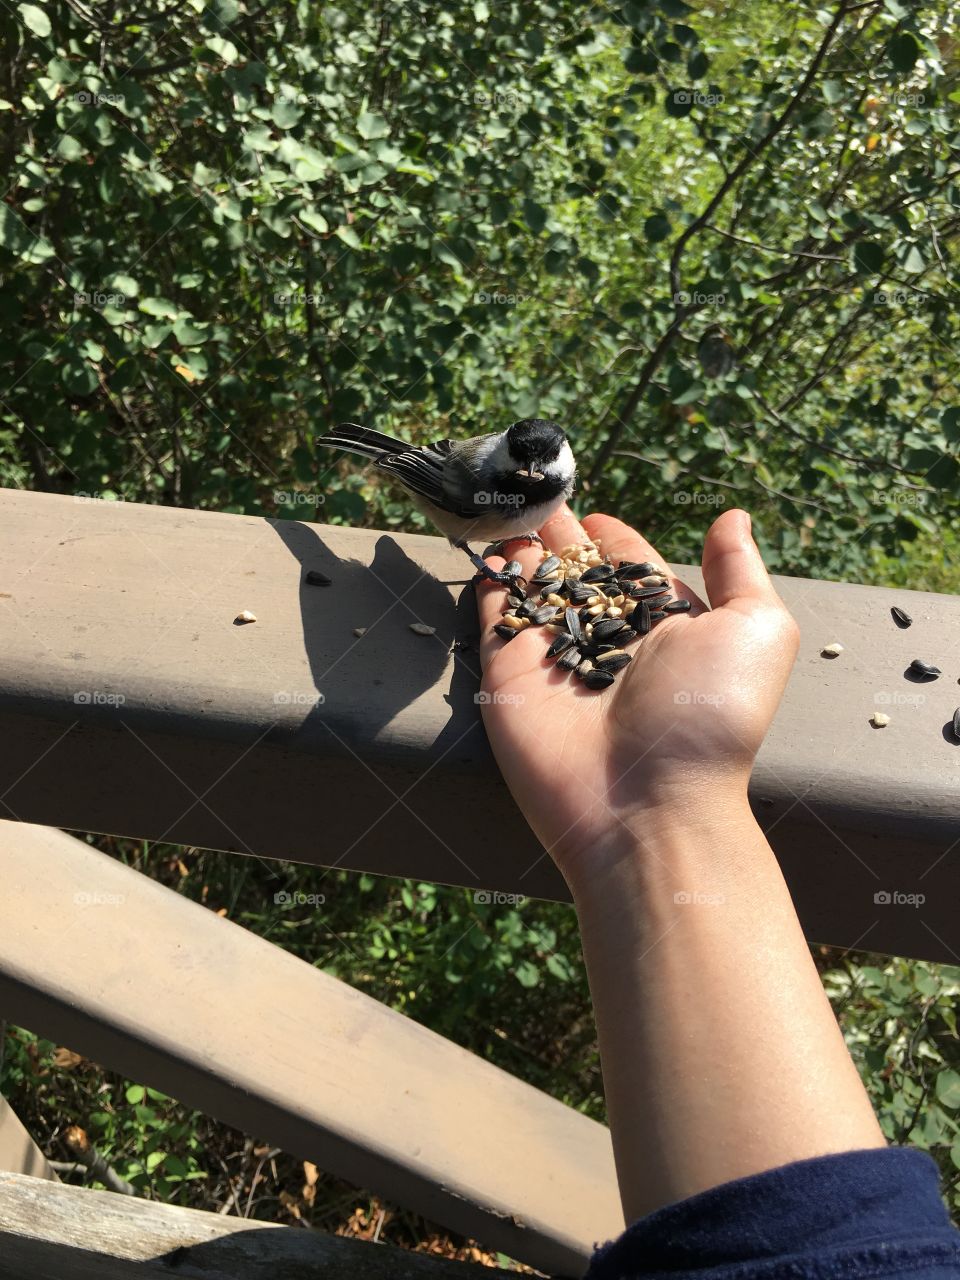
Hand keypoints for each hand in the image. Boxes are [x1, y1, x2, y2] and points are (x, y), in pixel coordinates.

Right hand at [476, 506, 798, 889]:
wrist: (646, 801)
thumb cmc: (710, 717)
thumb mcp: (754, 630)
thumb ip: (739, 570)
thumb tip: (733, 517)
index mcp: (664, 625)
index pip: (633, 568)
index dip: (615, 538)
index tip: (595, 512)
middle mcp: (608, 638)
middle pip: (578, 572)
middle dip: (560, 535)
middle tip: (537, 490)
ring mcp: (555, 655)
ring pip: (534, 587)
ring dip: (521, 548)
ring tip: (507, 505)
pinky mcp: (508, 673)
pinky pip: (495, 617)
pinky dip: (490, 583)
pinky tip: (486, 547)